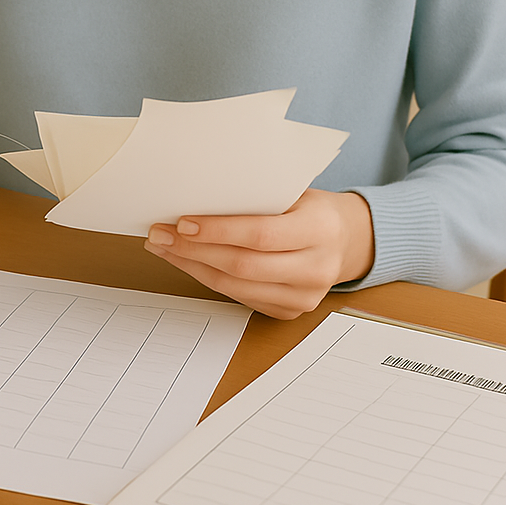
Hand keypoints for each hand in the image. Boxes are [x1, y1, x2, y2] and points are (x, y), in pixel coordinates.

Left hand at [144, 189, 373, 319]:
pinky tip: (186, 262)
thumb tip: (197, 195)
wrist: (345, 240)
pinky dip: (206, 278)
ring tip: (164, 247)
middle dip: (194, 250)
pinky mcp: (289, 312)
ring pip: (235, 286)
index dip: (218, 231)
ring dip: (192, 266)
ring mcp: (304, 297)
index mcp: (320, 230)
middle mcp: (316, 268)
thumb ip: (256, 196)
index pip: (261, 234)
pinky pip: (238, 297)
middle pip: (242, 265)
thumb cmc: (310, 209)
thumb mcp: (294, 192)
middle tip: (160, 234)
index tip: (182, 223)